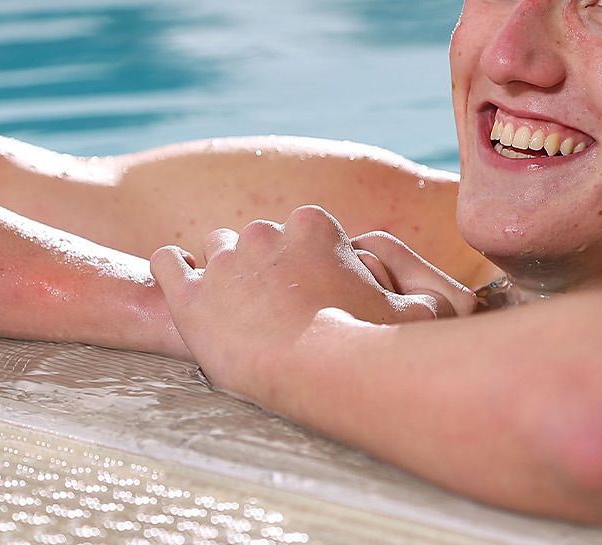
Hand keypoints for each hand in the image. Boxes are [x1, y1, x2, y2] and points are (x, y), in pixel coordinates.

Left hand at [149, 205, 466, 401]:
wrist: (315, 375)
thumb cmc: (370, 346)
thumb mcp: (422, 313)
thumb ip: (427, 292)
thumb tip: (435, 291)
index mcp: (316, 225)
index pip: (305, 232)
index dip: (311, 264)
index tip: (317, 297)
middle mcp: (266, 231)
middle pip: (261, 241)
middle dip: (267, 269)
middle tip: (280, 312)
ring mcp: (223, 260)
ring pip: (217, 250)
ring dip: (226, 275)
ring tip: (236, 310)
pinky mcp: (187, 292)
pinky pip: (166, 263)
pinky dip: (173, 273)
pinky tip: (187, 293)